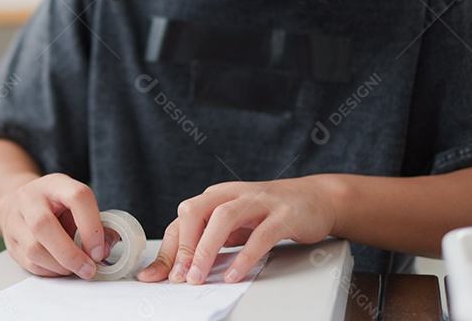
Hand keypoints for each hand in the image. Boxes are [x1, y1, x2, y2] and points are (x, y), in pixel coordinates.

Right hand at [0, 173, 106, 278]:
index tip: (99, 251)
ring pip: (34, 249)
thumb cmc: (54, 205)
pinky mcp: (9, 241)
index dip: (91, 227)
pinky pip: (29, 263)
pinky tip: (60, 268)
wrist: (19, 203)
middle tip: (88, 269)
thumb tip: (105, 248)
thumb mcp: (77, 204)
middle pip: (44, 226)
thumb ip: (98, 224)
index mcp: (55, 184)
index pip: (77, 197)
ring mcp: (14, 219)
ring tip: (74, 268)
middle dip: (70, 254)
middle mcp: (30, 198)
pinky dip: (49, 271)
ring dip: (60, 266)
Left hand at [137, 176, 343, 284]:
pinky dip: (244, 256)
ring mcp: (258, 201)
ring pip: (223, 219)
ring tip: (197, 277)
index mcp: (216, 196)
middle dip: (182, 246)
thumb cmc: (270, 212)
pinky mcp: (283, 214)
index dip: (168, 249)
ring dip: (205, 250)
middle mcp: (232, 194)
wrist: (316, 198)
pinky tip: (233, 274)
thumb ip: (211, 239)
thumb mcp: (235, 224)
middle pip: (195, 211)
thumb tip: (180, 266)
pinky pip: (260, 235)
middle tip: (178, 277)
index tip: (155, 276)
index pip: (182, 220)